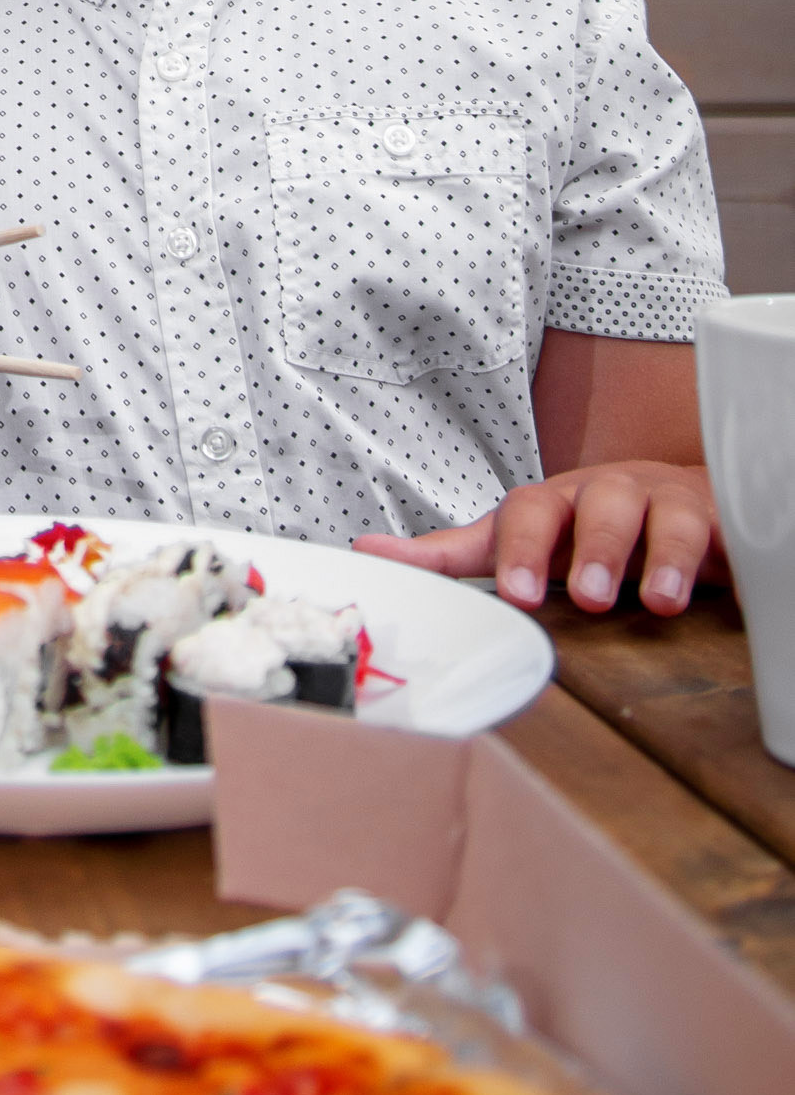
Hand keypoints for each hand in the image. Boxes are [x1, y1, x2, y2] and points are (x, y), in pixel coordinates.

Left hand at [355, 459, 723, 616]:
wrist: (676, 504)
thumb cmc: (585, 528)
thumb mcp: (520, 541)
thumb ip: (453, 554)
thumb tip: (370, 552)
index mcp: (556, 503)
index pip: (530, 513)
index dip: (522, 550)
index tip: (519, 595)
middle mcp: (609, 494)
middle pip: (599, 504)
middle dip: (593, 547)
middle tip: (589, 595)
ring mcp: (666, 505)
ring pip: (666, 515)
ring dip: (661, 554)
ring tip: (656, 599)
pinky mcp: (718, 524)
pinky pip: (724, 532)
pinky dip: (724, 560)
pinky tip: (721, 589)